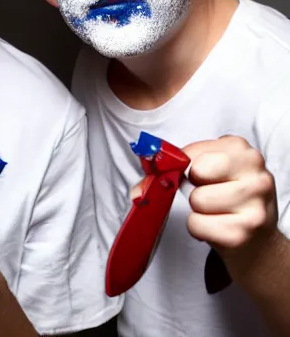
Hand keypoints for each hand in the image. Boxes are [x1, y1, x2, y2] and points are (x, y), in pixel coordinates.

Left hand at [184, 136, 279, 279]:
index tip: (193, 177)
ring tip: (217, 214)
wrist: (258, 246)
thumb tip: (139, 190)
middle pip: (196, 173)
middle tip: (210, 196)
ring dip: (198, 211)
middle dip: (193, 188)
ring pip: (196, 200)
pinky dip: (199, 230)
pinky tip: (218, 229)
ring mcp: (254, 204)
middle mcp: (256, 173)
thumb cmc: (227, 203)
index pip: (190, 152)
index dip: (182, 168)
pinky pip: (197, 225)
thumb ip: (172, 171)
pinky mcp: (244, 232)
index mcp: (242, 150)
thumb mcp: (210, 175)